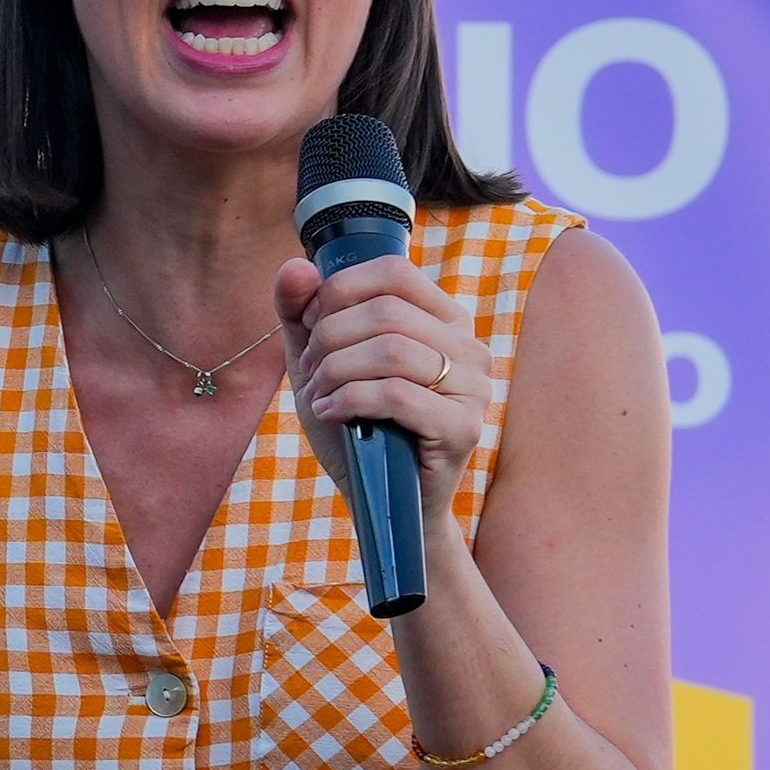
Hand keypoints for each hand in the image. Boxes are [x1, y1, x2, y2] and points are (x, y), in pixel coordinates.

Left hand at [273, 254, 494, 526]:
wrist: (383, 503)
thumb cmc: (357, 426)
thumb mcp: (320, 362)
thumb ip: (301, 313)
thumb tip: (297, 266)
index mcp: (443, 320)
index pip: (394, 271)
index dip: (341, 290)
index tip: (312, 327)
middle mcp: (467, 346)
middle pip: (385, 310)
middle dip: (329, 338)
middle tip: (311, 372)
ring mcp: (472, 388)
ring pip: (391, 350)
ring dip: (336, 371)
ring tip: (319, 395)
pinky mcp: (463, 428)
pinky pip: (397, 395)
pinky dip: (349, 400)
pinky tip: (330, 413)